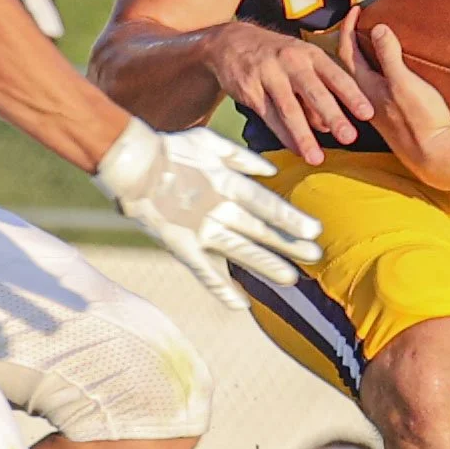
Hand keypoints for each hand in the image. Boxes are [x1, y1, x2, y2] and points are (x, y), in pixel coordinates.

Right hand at [95, 118, 322, 309]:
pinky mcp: (182, 247)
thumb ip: (242, 158)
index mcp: (226, 183)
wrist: (133, 167)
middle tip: (315, 256)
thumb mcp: (210, 143)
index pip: (266, 204)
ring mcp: (200, 230)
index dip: (290, 218)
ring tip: (291, 279)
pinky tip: (241, 305)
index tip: (315, 230)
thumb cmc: (172, 150)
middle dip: (288, 244)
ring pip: (240, 252)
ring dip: (266, 266)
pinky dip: (223, 289)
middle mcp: (218, 209)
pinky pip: (205, 272)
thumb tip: (270, 171)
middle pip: (260, 230)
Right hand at [204, 21, 374, 164]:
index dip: (352, 94)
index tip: (367, 114)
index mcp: (310, 53)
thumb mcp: (302, 58)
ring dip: (304, 136)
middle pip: (314, 92)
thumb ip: (319, 87)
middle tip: (349, 137)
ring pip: (290, 109)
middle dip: (333, 115)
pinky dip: (284, 136)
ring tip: (317, 158)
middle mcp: (291, 62)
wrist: (232, 42)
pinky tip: (296, 150)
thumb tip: (332, 126)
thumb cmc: (277, 54)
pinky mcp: (251, 90)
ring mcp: (269, 75)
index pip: (335, 75)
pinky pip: (270, 117)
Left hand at [337, 7, 449, 190]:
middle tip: (360, 20)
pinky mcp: (391, 114)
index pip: (347, 51)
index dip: (349, 27)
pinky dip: (377, 69)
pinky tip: (388, 68)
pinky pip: (375, 84)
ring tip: (372, 39)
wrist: (436, 154)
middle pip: (350, 62)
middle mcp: (365, 97)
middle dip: (353, 38)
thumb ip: (389, 56)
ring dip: (364, 55)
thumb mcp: (404, 84)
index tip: (356, 9)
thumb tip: (378, 28)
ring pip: (361, 75)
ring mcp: (377, 106)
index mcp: (365, 87)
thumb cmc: (420, 119)